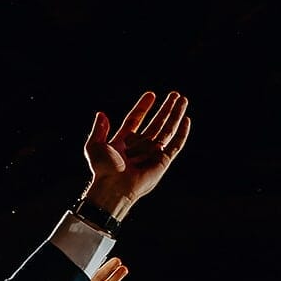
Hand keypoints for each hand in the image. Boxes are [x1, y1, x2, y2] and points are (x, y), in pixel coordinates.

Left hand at [82, 91, 191, 216]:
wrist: (113, 187)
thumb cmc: (103, 169)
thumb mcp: (94, 146)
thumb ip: (99, 130)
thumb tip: (101, 114)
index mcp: (124, 141)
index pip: (136, 119)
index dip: (143, 107)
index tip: (151, 94)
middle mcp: (140, 145)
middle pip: (156, 122)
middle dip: (166, 108)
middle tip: (174, 94)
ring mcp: (152, 153)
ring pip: (168, 130)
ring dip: (175, 115)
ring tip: (183, 100)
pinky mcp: (162, 161)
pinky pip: (175, 145)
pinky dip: (182, 133)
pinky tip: (186, 120)